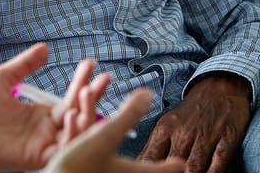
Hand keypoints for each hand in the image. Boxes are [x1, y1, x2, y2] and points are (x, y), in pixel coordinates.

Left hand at [0, 43, 108, 172]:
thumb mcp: (2, 78)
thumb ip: (24, 65)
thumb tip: (44, 47)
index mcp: (41, 114)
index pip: (70, 98)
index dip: (82, 81)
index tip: (90, 63)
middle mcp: (46, 130)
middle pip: (80, 115)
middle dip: (93, 97)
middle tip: (103, 79)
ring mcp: (42, 144)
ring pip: (76, 133)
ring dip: (87, 114)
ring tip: (87, 92)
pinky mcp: (36, 157)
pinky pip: (62, 149)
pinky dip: (73, 134)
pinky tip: (74, 115)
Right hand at [46, 89, 185, 172]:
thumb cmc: (79, 167)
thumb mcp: (106, 135)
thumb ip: (128, 114)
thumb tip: (148, 94)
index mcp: (133, 172)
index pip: (161, 171)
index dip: (171, 166)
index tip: (181, 163)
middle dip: (154, 167)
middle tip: (165, 164)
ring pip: (120, 170)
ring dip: (123, 157)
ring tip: (128, 152)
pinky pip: (98, 170)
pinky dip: (102, 160)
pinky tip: (97, 156)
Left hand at [137, 75, 250, 172]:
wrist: (220, 87)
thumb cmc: (191, 111)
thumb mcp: (167, 124)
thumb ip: (154, 147)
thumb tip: (141, 164)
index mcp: (165, 129)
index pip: (151, 158)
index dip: (150, 170)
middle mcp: (184, 133)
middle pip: (173, 164)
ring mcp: (206, 135)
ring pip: (195, 167)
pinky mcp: (228, 138)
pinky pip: (219, 162)